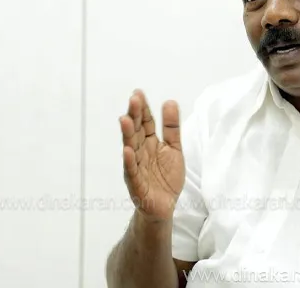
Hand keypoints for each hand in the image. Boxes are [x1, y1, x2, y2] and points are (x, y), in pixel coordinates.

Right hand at [119, 89, 184, 221]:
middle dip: (134, 116)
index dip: (143, 109)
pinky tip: (127, 150)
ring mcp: (137, 168)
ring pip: (131, 148)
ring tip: (125, 119)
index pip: (145, 123)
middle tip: (133, 99)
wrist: (165, 206)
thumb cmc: (166, 177)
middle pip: (137, 131)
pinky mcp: (137, 184)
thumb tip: (170, 101)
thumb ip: (171, 127)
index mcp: (150, 143)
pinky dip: (129, 161)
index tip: (138, 93)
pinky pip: (132, 172)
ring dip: (127, 134)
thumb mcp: (174, 149)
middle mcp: (140, 153)